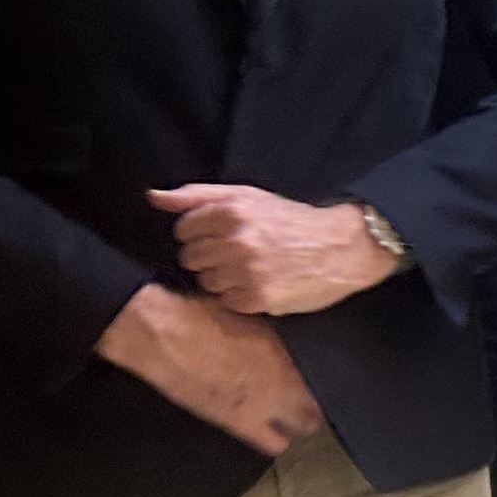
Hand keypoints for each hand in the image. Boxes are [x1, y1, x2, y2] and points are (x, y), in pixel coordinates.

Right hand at [93, 283, 325, 453]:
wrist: (165, 333)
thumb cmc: (202, 314)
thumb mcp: (252, 315)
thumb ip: (278, 332)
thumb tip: (291, 337)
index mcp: (292, 348)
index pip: (331, 369)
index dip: (328, 373)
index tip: (325, 371)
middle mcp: (288, 378)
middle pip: (323, 399)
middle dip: (318, 398)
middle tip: (310, 394)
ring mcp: (268, 404)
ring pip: (306, 425)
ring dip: (300, 419)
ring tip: (293, 414)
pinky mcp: (241, 423)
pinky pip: (273, 442)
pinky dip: (276, 438)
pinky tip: (273, 432)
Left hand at [148, 184, 403, 314]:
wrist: (342, 247)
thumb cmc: (291, 220)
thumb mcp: (248, 196)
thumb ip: (197, 195)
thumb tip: (154, 197)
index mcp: (232, 210)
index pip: (184, 230)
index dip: (201, 234)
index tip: (223, 235)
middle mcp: (237, 240)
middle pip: (191, 258)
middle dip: (210, 256)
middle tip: (238, 253)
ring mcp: (248, 271)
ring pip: (206, 282)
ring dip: (224, 278)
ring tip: (251, 269)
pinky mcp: (259, 298)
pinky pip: (226, 301)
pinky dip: (240, 296)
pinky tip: (260, 283)